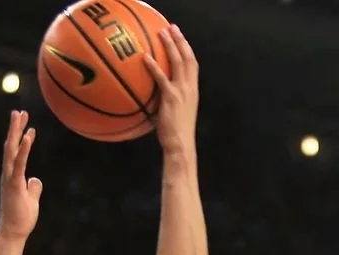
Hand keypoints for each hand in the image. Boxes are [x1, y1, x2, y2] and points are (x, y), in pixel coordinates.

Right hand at [0, 110, 41, 239]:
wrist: (14, 232)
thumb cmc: (22, 217)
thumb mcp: (31, 199)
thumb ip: (33, 187)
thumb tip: (36, 180)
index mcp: (13, 176)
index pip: (16, 152)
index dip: (20, 137)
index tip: (26, 123)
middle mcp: (9, 174)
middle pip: (11, 147)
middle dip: (15, 128)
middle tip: (18, 112)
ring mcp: (10, 178)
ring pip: (12, 150)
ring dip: (16, 132)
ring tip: (19, 115)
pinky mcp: (14, 184)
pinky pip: (20, 163)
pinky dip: (24, 149)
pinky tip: (28, 136)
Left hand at [144, 25, 198, 156]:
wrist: (181, 144)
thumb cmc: (176, 133)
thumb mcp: (177, 112)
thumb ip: (171, 99)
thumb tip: (157, 95)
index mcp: (193, 90)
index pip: (192, 64)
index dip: (187, 49)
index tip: (180, 37)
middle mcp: (189, 87)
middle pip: (187, 57)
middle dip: (180, 40)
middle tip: (171, 28)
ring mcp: (181, 91)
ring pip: (178, 62)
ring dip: (170, 46)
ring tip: (162, 33)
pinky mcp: (171, 98)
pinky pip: (161, 78)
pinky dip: (154, 67)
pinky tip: (145, 58)